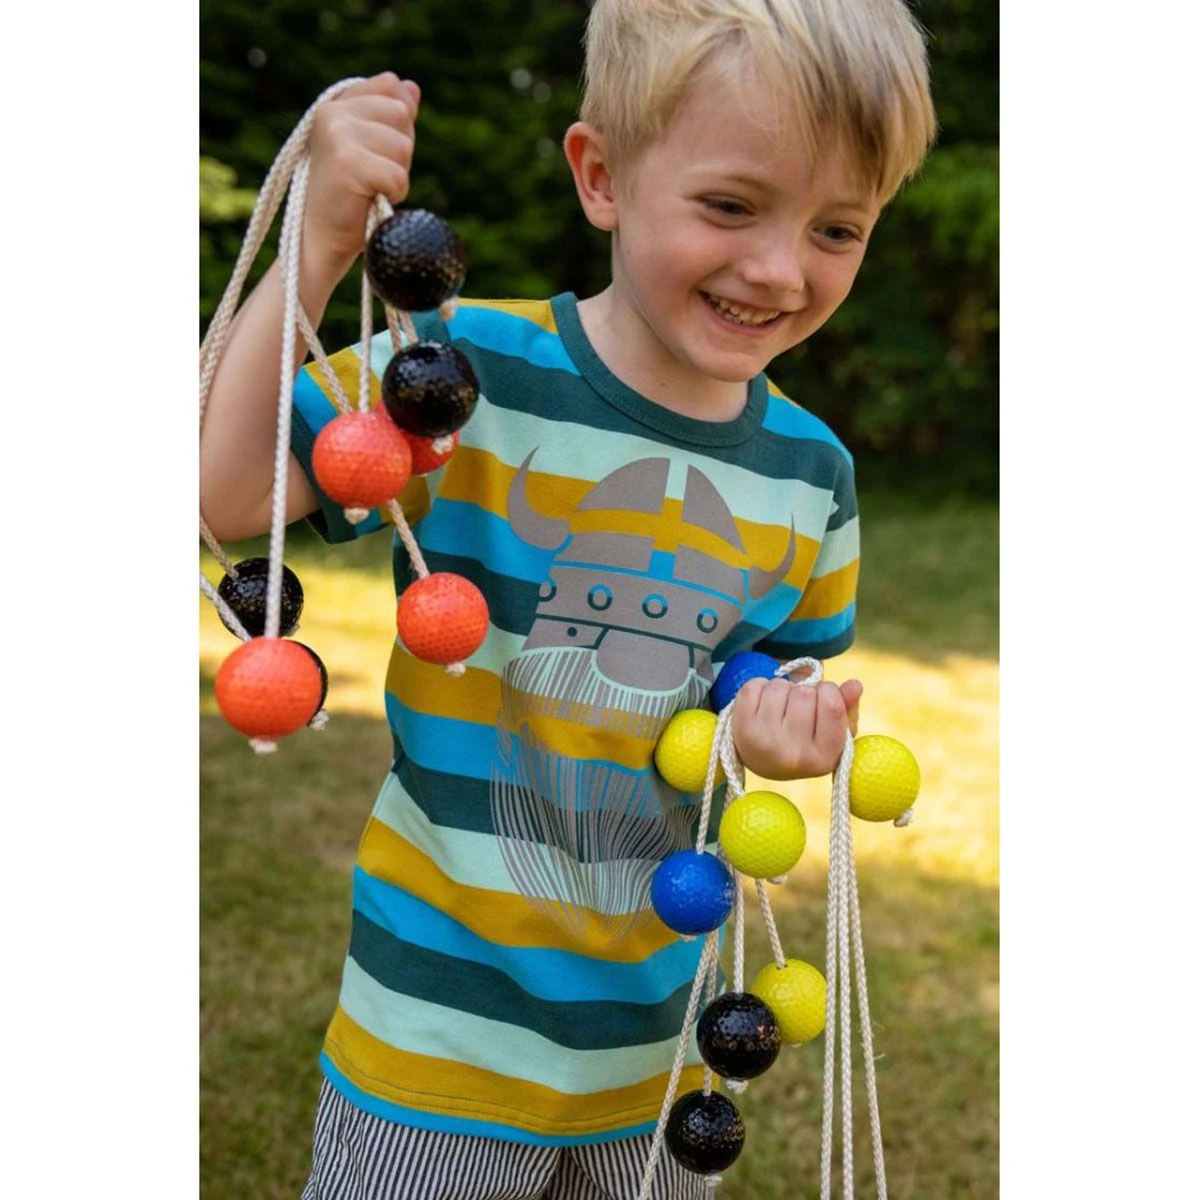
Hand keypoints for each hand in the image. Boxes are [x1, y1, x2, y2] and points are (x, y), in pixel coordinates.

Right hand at [302, 72, 420, 277]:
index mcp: (337, 103)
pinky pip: (398, 173)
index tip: (374, 151)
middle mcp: (333, 112)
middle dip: (399, 152)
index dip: (398, 124)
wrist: (321, 239)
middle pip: (402, 115)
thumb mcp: (370, 148)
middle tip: (371, 175)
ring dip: (397, 174)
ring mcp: (337, 134)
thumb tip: (412, 87)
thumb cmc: (348, 197)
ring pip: (403, 146)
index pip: (393, 87)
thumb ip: (390, 117)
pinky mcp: (347, 162)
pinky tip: (372, 199)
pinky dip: (394, 192)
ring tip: (370, 188)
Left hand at [730, 677, 862, 779]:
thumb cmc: (805, 740)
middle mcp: (793, 755)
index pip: (832, 705)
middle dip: (804, 690)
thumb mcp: (832, 730)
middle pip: (805, 693)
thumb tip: (855, 685)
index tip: (823, 696)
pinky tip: (762, 704)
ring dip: (782, 688)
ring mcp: (764, 742)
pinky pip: (754, 686)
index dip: (828, 691)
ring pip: (779, 686)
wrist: (762, 757)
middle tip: (799, 706)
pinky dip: (760, 686)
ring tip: (782, 706)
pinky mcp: (741, 728)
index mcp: (823, 758)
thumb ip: (847, 707)